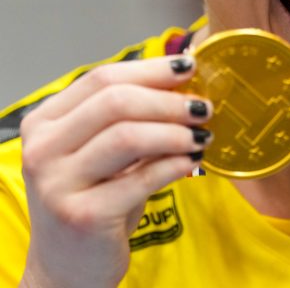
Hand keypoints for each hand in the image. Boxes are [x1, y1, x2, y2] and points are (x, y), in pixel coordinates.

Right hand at [18, 55, 211, 287]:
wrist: (68, 267)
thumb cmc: (94, 196)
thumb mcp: (104, 149)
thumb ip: (132, 115)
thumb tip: (185, 77)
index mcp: (45, 121)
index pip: (102, 78)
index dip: (151, 69)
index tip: (189, 67)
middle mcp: (42, 148)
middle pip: (116, 102)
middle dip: (168, 100)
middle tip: (203, 108)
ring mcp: (57, 184)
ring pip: (128, 136)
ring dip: (175, 131)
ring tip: (202, 135)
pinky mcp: (81, 216)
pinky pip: (141, 179)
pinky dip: (174, 164)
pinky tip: (192, 161)